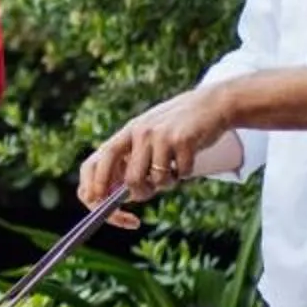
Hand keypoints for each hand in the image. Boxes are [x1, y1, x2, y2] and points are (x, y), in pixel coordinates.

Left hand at [77, 86, 234, 210]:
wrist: (212, 104)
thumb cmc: (177, 128)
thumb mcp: (148, 136)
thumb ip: (133, 161)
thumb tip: (120, 196)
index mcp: (127, 133)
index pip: (101, 159)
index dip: (95, 183)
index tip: (97, 202)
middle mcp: (140, 132)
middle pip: (131, 179)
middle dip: (140, 193)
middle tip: (150, 191)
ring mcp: (160, 135)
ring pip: (156, 180)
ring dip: (167, 183)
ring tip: (174, 168)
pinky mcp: (183, 139)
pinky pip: (180, 173)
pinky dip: (185, 173)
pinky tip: (188, 157)